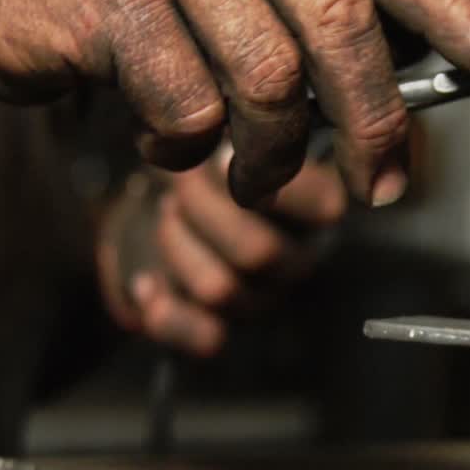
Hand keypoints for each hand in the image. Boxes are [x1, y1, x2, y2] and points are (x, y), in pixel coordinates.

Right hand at [0, 0, 469, 207]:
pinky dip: (187, 148)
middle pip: (337, 23)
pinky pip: (189, 109)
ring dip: (271, 152)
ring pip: (268, 82)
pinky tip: (164, 142)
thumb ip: (299, 10)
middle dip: (375, 119)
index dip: (454, 9)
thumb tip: (399, 66)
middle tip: (385, 181)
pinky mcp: (114, 6)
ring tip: (251, 171)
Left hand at [99, 144, 346, 355]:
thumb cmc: (200, 156)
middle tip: (177, 179)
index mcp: (314, 207)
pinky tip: (145, 282)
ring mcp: (259, 298)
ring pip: (221, 290)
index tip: (221, 152)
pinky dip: (165, 311)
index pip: (324, 207)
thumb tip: (218, 140)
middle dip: (201, 208)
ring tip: (165, 213)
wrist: (154, 198)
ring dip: (176, 245)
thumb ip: (235, 131)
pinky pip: (204, 339)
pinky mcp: (218, 329)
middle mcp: (296, 258)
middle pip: (259, 251)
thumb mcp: (222, 130)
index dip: (268, 178)